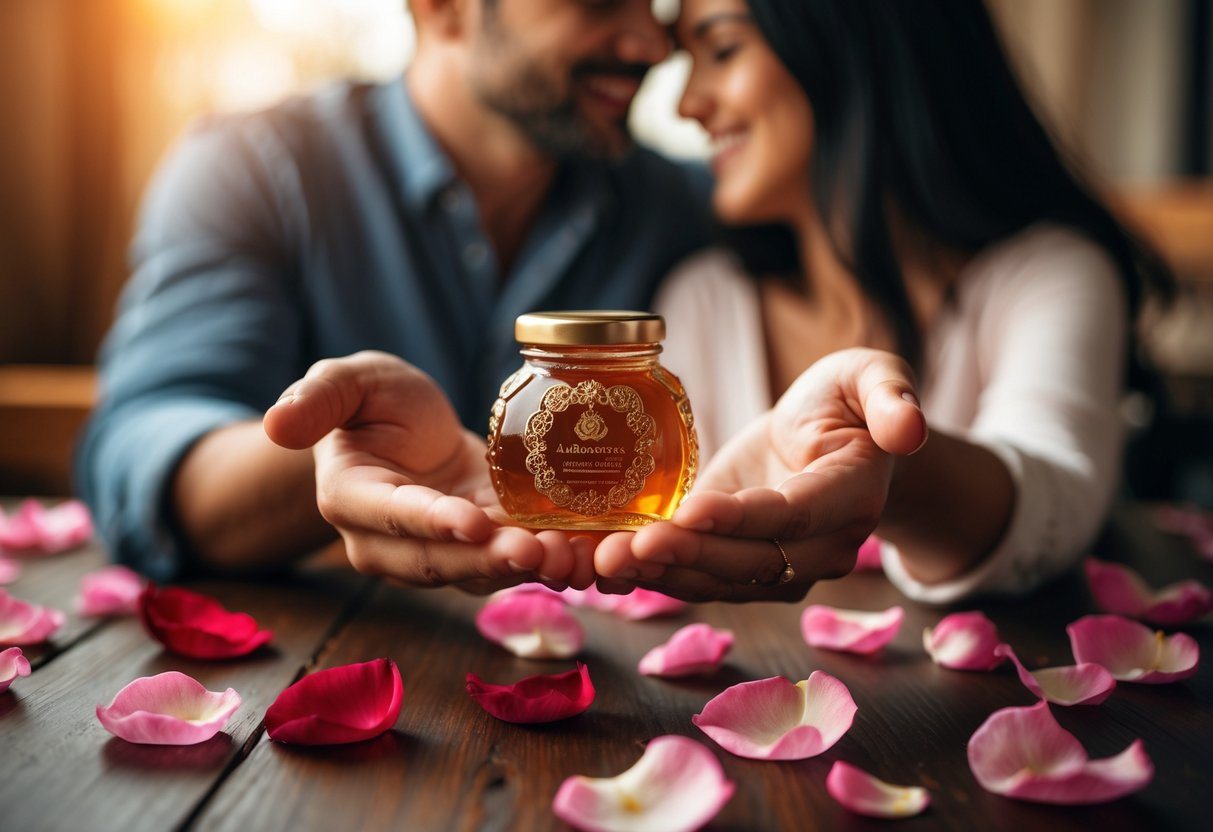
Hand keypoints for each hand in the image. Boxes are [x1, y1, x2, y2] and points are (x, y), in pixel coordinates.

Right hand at [263, 351, 593, 590]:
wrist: (412, 429)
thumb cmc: (373, 403)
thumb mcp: (349, 382)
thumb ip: (318, 398)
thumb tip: (277, 424)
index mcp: (351, 498)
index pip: (392, 515)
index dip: (431, 521)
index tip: (472, 520)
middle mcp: (388, 542)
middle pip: (439, 559)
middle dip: (488, 559)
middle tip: (538, 551)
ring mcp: (437, 552)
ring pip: (478, 571)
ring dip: (524, 570)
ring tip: (569, 557)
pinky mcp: (480, 550)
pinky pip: (508, 564)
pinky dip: (545, 563)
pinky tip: (583, 554)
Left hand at [594, 348, 926, 601]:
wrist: (830, 441)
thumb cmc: (845, 402)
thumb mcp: (871, 376)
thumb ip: (891, 395)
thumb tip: (908, 429)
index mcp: (851, 497)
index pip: (792, 515)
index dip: (743, 517)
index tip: (692, 509)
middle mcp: (820, 547)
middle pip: (750, 560)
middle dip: (688, 554)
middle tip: (632, 545)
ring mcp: (781, 567)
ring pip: (720, 581)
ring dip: (662, 576)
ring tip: (607, 562)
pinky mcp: (741, 567)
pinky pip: (699, 580)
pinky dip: (653, 579)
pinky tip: (604, 569)